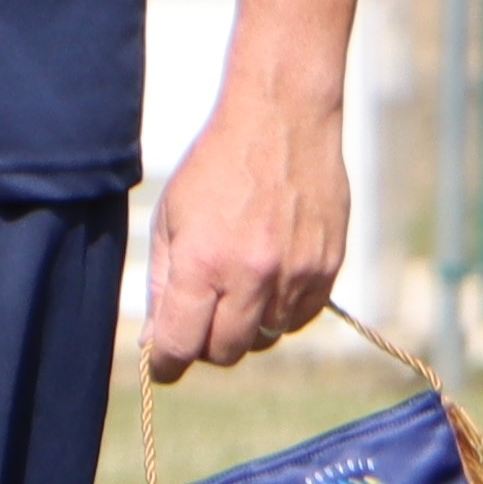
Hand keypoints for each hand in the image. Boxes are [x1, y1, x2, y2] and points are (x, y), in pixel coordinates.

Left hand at [145, 73, 350, 382]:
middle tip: (201, 316)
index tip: (164, 361)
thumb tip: (156, 341)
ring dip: (246, 326)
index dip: (166, 363)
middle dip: (205, 343)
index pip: (179, 346)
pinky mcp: (327, 268)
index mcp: (202, 264)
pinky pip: (300, 319)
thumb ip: (162, 284)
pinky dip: (282, 312)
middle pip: (224, 352)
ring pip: (265, 338)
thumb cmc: (216, 166)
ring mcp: (295, 275)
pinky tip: (271, 279)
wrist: (283, 120)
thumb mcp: (170, 219)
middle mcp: (251, 277)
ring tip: (239, 287)